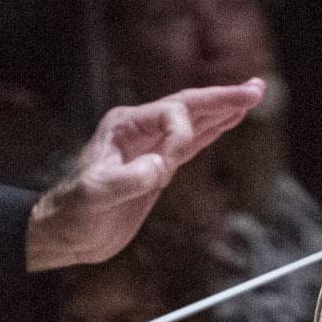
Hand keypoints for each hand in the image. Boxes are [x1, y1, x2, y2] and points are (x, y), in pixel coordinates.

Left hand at [28, 81, 266, 271]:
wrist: (65, 234)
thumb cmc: (72, 212)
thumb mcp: (94, 195)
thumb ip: (128, 179)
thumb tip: (162, 167)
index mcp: (125, 126)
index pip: (171, 114)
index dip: (182, 136)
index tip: (169, 168)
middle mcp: (140, 129)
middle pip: (190, 105)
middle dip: (223, 97)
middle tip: (256, 88)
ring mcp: (151, 146)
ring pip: (196, 121)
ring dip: (225, 108)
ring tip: (253, 95)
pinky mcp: (159, 166)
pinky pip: (194, 142)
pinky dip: (215, 130)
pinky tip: (231, 120)